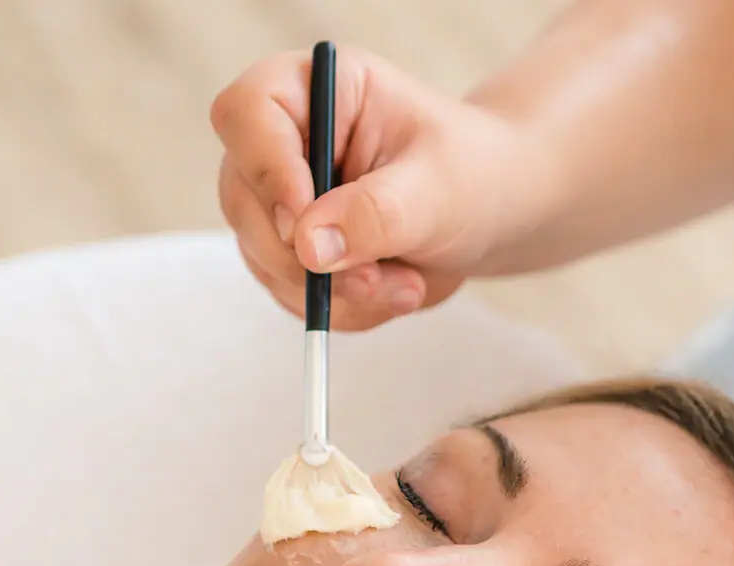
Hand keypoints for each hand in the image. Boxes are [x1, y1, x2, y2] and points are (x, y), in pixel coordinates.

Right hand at [211, 47, 544, 330]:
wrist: (489, 211)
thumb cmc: (470, 175)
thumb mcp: (437, 189)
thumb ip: (375, 212)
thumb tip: (307, 246)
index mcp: (318, 88)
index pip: (248, 112)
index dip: (266, 168)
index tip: (305, 217)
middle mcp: (285, 138)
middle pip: (243, 198)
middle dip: (307, 256)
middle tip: (373, 278)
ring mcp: (279, 198)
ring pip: (264, 257)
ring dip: (333, 291)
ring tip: (406, 285)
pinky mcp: (289, 249)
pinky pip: (290, 294)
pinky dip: (342, 308)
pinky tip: (392, 291)